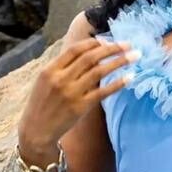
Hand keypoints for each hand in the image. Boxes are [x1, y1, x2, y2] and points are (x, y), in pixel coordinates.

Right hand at [18, 34, 139, 150]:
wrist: (36, 131)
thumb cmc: (42, 104)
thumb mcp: (45, 81)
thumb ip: (62, 67)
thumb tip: (88, 53)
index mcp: (50, 69)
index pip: (76, 50)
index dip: (94, 43)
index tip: (107, 40)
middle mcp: (61, 79)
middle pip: (91, 57)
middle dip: (112, 48)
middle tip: (128, 44)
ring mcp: (72, 93)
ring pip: (99, 71)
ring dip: (119, 62)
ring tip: (134, 56)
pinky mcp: (81, 107)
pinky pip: (103, 92)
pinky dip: (118, 83)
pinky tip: (130, 77)